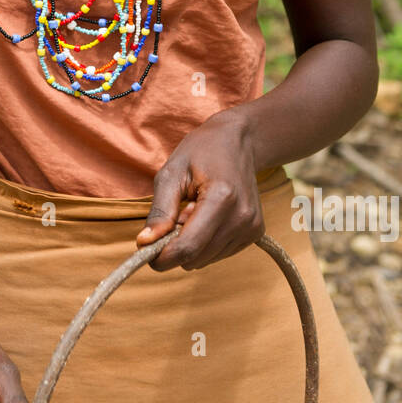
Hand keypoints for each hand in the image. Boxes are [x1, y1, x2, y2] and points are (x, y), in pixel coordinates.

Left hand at [135, 111, 264, 271]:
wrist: (239, 141)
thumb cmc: (201, 152)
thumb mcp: (171, 173)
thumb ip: (160, 211)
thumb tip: (145, 243)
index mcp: (222, 199)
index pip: (188, 247)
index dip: (162, 256)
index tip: (145, 249)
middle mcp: (242, 218)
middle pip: (196, 258)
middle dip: (176, 244)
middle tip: (177, 213)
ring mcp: (252, 227)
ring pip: (205, 260)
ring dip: (192, 243)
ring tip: (195, 210)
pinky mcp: (256, 233)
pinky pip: (218, 254)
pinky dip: (206, 242)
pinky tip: (208, 216)